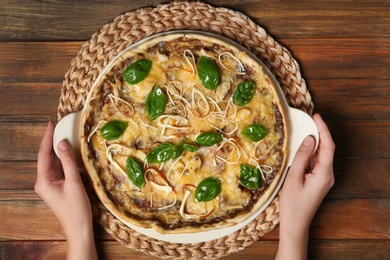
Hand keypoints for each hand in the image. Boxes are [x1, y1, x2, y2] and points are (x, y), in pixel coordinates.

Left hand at [35, 121, 96, 259]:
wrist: (78, 228)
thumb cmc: (76, 208)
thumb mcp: (74, 182)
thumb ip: (68, 162)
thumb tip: (63, 143)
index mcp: (43, 180)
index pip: (44, 154)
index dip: (47, 138)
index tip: (51, 123)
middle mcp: (44, 181)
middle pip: (47, 157)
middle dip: (53, 141)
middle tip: (60, 126)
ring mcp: (50, 184)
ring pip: (54, 162)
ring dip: (59, 150)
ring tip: (66, 135)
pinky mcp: (58, 187)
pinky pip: (60, 169)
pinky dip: (65, 159)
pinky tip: (71, 152)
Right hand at [276, 114, 334, 259]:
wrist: (295, 224)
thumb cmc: (292, 204)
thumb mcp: (294, 178)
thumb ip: (302, 157)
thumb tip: (309, 139)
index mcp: (324, 174)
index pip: (328, 146)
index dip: (323, 129)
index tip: (316, 116)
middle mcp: (328, 175)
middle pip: (327, 149)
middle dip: (320, 133)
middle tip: (309, 119)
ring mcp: (324, 178)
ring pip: (322, 155)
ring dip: (315, 142)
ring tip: (305, 129)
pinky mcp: (319, 181)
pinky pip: (317, 162)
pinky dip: (312, 152)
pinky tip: (303, 146)